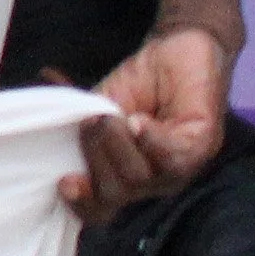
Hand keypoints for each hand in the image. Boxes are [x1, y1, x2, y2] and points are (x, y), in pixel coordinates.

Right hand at [60, 23, 233, 223]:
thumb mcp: (98, 109)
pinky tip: (138, 120)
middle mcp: (153, 181)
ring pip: (139, 178)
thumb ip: (80, 132)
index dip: (81, 204)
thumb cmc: (139, 82)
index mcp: (125, 177)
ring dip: (117, 146)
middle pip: (114, 195)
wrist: (178, 45)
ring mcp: (179, 169)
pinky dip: (149, 140)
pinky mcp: (202, 148)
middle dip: (94, 158)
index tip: (64, 181)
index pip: (102, 209)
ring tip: (110, 115)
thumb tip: (52, 149)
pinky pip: (171, 158)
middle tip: (90, 121)